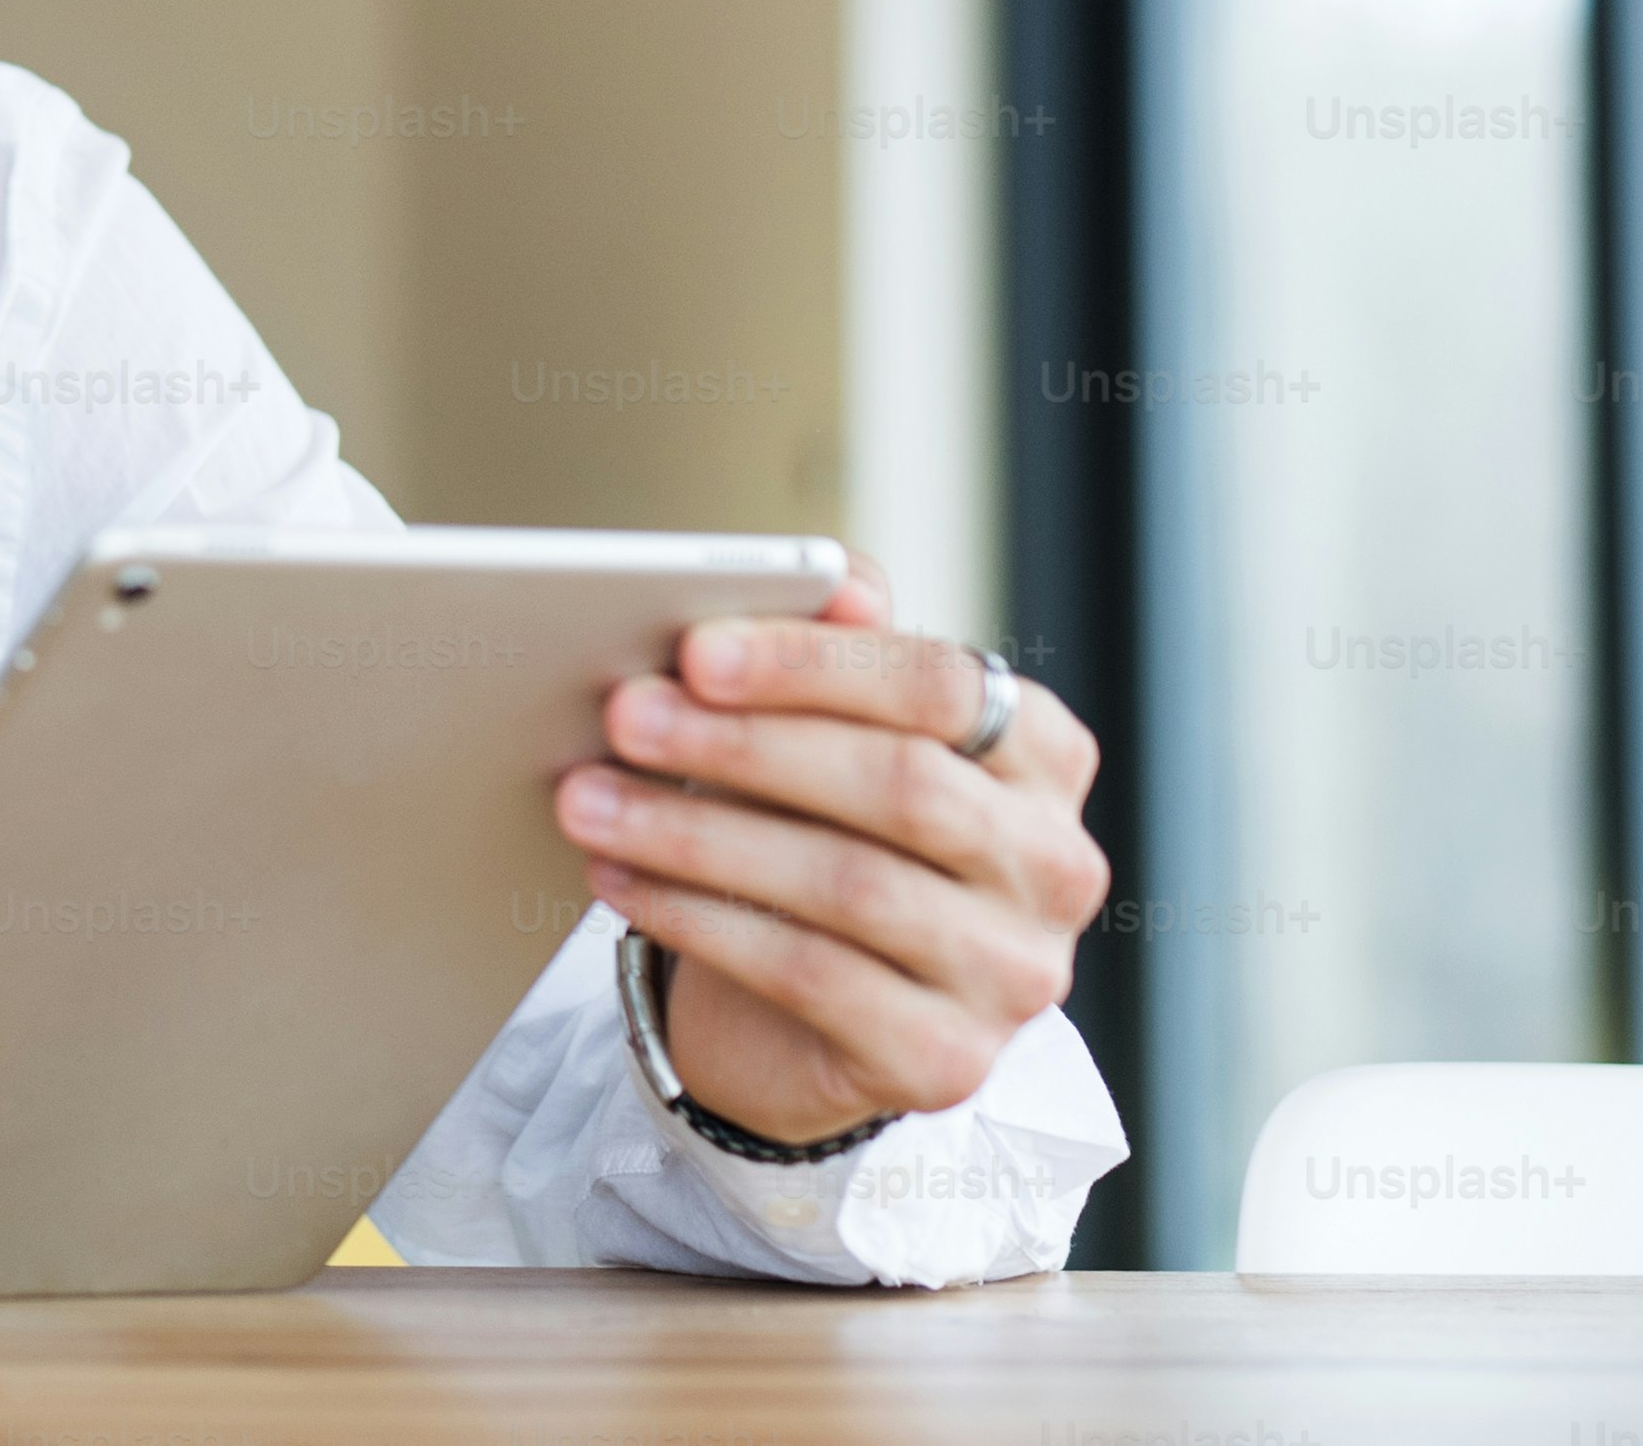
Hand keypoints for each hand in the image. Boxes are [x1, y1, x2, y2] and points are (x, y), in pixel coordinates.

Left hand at [551, 552, 1107, 1150]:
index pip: (944, 687)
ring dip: (696, 834)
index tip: (695, 652)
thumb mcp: (837, 729)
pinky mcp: (946, 1061)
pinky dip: (698, 921)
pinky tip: (621, 879)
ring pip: (846, 886)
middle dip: (744, 746)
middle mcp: (1054, 866)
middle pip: (899, 787)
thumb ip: (842, 647)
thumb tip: (834, 581)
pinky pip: (807, 976)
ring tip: (588, 799)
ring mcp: (1012, 975)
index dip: (815, 666)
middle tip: (622, 717)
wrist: (824, 1007)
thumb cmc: (832, 826)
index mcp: (1046, 756)